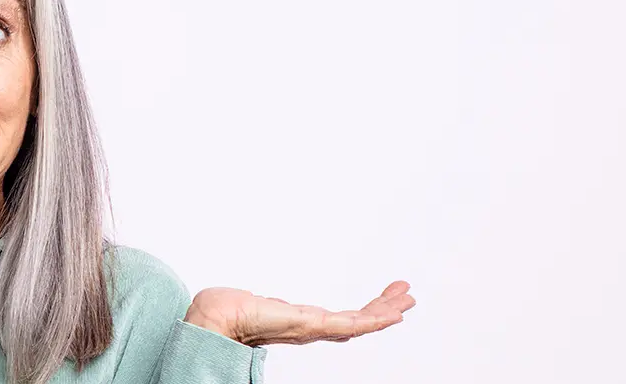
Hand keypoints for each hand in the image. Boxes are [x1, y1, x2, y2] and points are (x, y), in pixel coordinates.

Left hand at [182, 280, 415, 345]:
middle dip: (382, 309)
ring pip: (360, 323)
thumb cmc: (228, 309)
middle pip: (356, 321)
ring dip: (385, 312)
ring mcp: (314, 329)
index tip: (383, 301)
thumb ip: (270, 305)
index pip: (341, 320)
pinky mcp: (312, 325)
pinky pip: (352, 324)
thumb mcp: (259, 303)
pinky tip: (392, 314)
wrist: (217, 316)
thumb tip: (265, 301)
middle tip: (406, 295)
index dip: (364, 313)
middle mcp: (311, 329)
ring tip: (408, 299)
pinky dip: (374, 320)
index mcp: (301, 323)